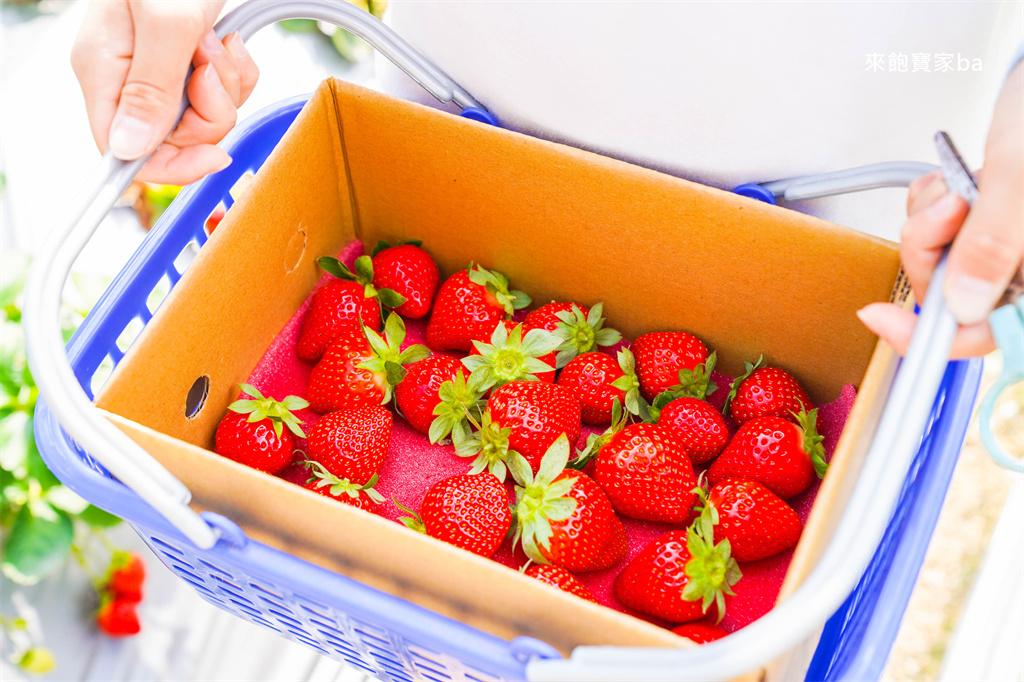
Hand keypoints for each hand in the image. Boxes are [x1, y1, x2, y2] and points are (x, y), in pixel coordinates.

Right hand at [71, 0, 258, 184]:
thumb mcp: (166, 22)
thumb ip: (151, 87)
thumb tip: (128, 150)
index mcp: (103, 69)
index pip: (124, 153)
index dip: (172, 165)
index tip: (213, 154)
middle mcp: (129, 75)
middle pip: (175, 138)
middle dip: (210, 112)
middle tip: (211, 68)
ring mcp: (161, 67)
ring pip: (204, 115)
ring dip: (227, 86)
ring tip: (219, 43)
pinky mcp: (191, 58)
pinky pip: (223, 90)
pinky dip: (237, 71)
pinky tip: (230, 39)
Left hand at [858, 61, 1023, 357]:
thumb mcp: (1019, 180)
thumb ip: (994, 243)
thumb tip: (964, 303)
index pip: (985, 333)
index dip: (930, 337)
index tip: (881, 318)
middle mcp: (1022, 264)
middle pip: (952, 293)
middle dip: (931, 251)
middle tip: (945, 210)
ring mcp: (1007, 243)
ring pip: (942, 260)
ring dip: (931, 223)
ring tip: (959, 188)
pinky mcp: (989, 220)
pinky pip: (942, 231)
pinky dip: (933, 206)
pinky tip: (953, 182)